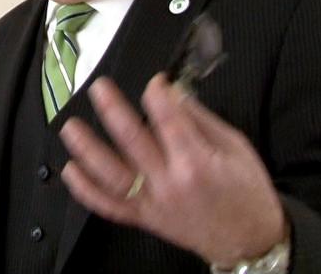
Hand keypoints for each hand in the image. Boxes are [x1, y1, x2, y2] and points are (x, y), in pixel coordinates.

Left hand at [60, 74, 286, 266]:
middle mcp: (169, 183)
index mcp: (197, 162)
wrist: (250, 241)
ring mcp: (153, 203)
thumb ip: (201, 119)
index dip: (157, 93)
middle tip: (99, 88)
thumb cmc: (246, 192)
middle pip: (132, 140)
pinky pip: (108, 205)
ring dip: (87, 149)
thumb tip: (173, 93)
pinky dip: (86, 189)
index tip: (154, 81)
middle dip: (112, 109)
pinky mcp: (143, 219)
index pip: (168, 118)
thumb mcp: (235, 147)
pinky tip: (70, 170)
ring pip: (111, 174)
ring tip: (71, 127)